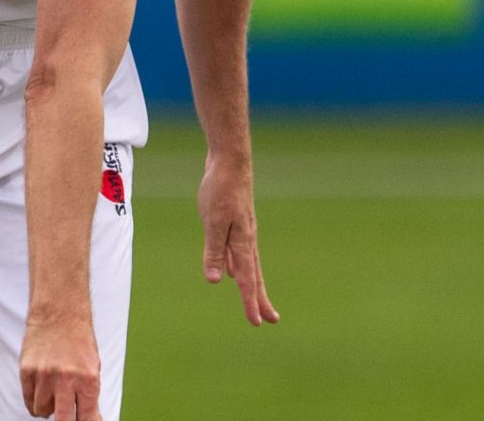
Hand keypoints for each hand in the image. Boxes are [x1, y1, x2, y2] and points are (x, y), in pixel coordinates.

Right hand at [20, 310, 100, 419]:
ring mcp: (44, 375)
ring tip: (53, 395)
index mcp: (88, 379)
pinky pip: (29, 400)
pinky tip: (42, 392)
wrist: (59, 312)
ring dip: (48, 408)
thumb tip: (92, 420)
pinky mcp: (27, 370)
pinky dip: (35, 401)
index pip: (86, 419)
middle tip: (65, 416)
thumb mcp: (93, 368)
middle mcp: (66, 379)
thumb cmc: (79, 339)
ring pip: (42, 411)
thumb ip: (91, 397)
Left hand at [198, 152, 279, 325]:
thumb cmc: (221, 189)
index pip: (248, 280)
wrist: (230, 160)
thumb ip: (214, 251)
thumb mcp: (213, 222)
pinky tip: (235, 271)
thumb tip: (217, 281)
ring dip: (252, 284)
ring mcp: (243, 230)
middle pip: (255, 275)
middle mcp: (246, 239)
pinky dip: (240, 265)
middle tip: (270, 320)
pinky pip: (240, 251)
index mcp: (243, 242)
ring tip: (255, 300)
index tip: (257, 323)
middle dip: (260, 299)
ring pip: (249, 264)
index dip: (250, 302)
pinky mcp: (236, 222)